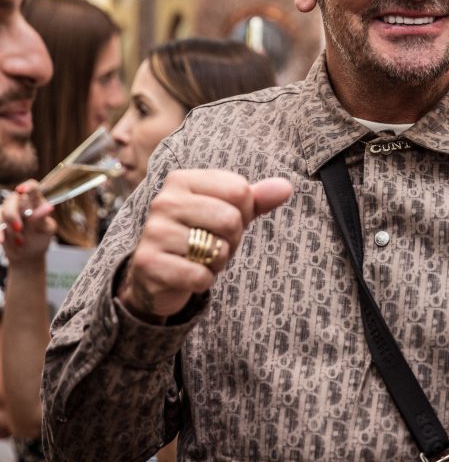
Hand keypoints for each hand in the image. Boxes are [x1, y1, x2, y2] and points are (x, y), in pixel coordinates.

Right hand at [0, 182, 54, 264]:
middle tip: (18, 229)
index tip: (21, 190)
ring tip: (20, 243)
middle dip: (12, 214)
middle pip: (13, 199)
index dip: (27, 186)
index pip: (32, 187)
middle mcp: (21, 202)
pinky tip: (2, 241)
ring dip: (9, 228)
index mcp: (36, 201)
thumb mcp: (46, 229)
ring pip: (3, 212)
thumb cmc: (40, 237)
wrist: (28, 253)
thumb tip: (49, 207)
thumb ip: (43, 218)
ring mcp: (8, 210)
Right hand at [118, 169, 292, 320]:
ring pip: (217, 248)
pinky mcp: (149, 263)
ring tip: (199, 258)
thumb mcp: (228, 212)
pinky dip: (202, 281)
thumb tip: (286, 187)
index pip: (239, 189)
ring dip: (217, 261)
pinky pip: (199, 276)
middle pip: (231, 218)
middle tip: (213, 244)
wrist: (156, 274)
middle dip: (232, 240)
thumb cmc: (198, 235)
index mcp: (183, 180)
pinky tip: (187, 274)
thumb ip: (257, 199)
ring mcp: (154, 231)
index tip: (224, 221)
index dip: (244, 212)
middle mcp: (165, 201)